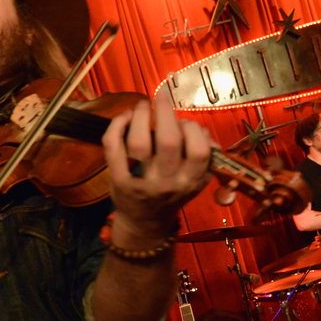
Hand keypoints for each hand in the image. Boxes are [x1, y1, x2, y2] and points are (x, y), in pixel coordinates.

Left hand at [102, 89, 212, 234]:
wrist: (145, 223)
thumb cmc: (173, 194)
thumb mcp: (196, 180)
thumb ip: (206, 157)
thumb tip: (203, 131)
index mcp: (190, 180)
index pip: (199, 151)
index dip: (193, 129)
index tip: (185, 123)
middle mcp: (167, 182)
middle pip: (168, 141)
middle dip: (165, 112)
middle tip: (161, 97)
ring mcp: (141, 181)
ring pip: (139, 142)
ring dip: (141, 117)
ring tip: (142, 106)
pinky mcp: (118, 180)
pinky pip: (114, 147)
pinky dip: (116, 127)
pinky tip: (125, 117)